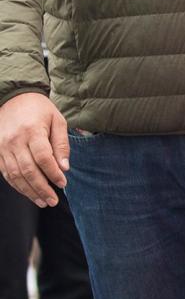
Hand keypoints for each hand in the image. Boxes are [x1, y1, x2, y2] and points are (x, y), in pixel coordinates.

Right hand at [0, 92, 69, 206]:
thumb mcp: (57, 120)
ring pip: (15, 175)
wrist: (14, 97)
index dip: (53, 174)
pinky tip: (28, 192)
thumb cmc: (39, 109)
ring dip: (29, 191)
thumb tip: (64, 167)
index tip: (63, 183)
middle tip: (53, 201)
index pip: (43, 158)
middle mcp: (15, 140)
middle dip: (42, 189)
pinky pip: (6, 173)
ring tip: (42, 201)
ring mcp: (3, 147)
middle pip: (28, 170)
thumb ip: (61, 144)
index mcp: (32, 131)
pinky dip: (17, 185)